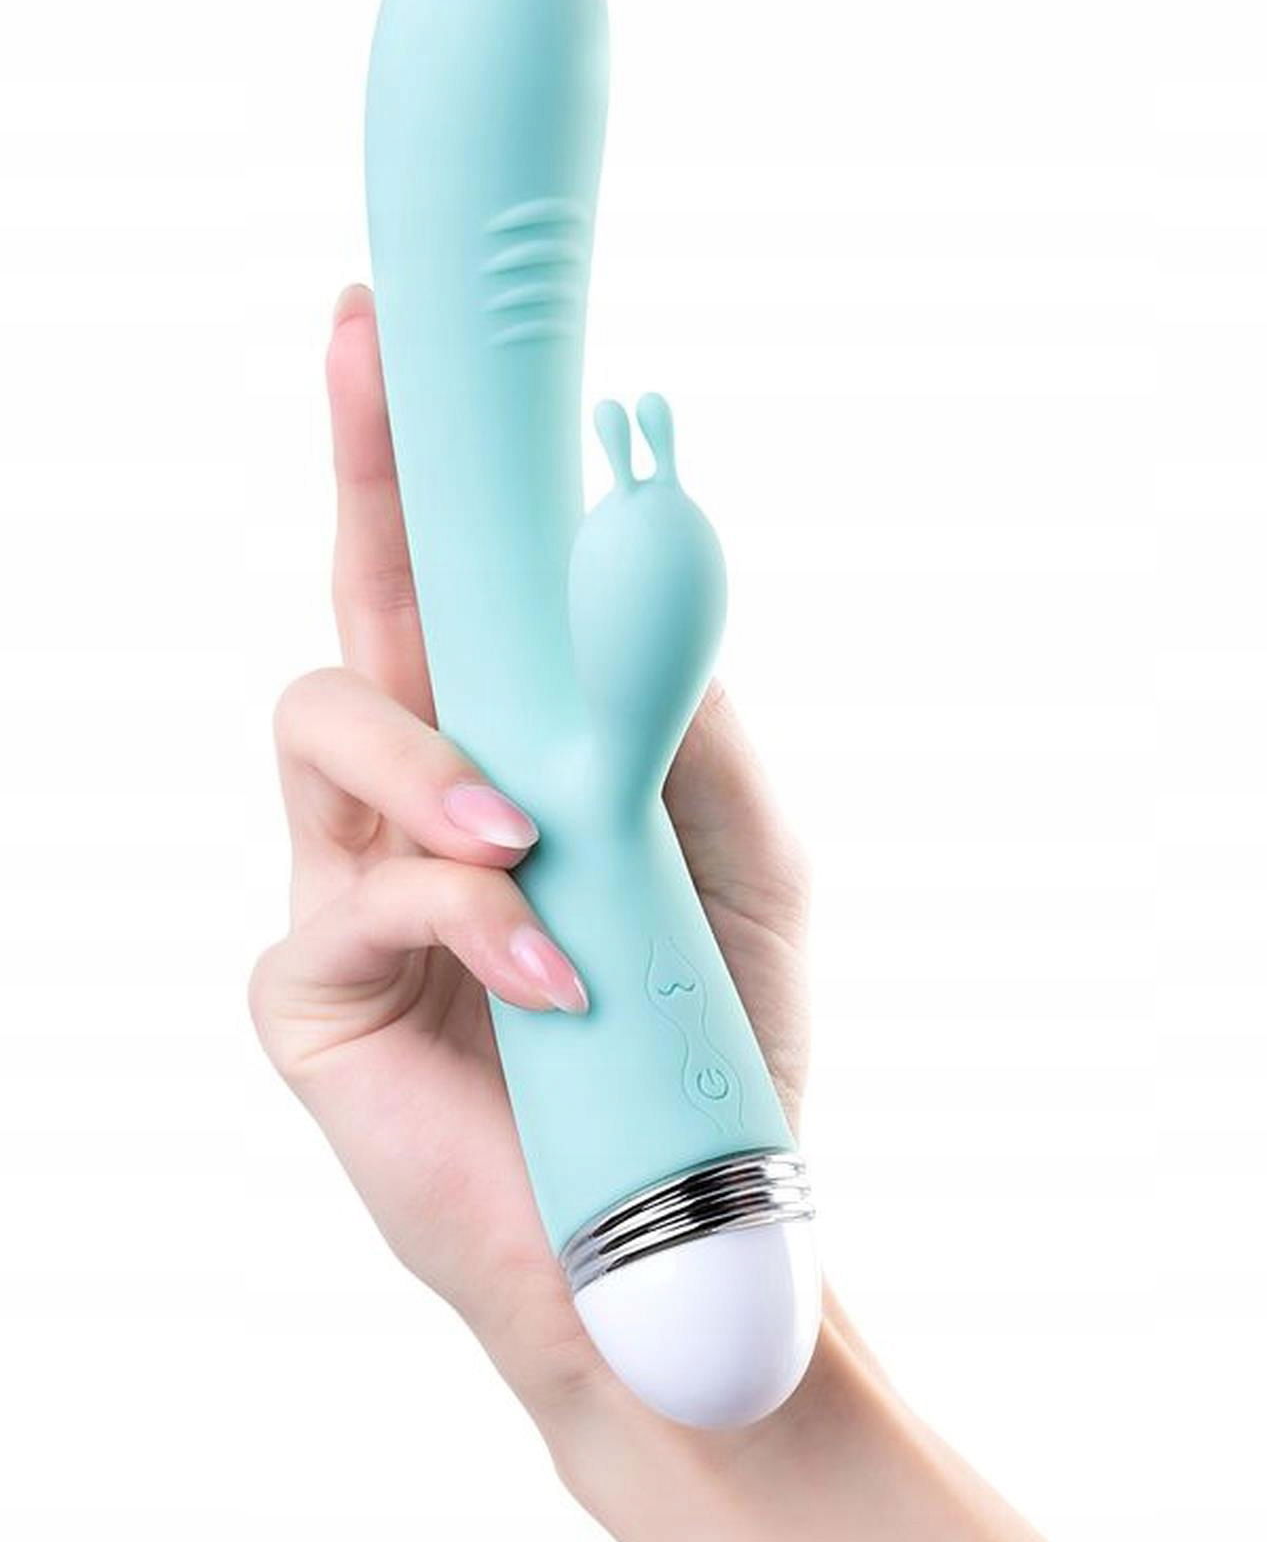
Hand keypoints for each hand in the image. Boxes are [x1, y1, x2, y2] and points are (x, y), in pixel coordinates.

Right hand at [249, 284, 811, 1424]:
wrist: (686, 1208)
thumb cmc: (714, 1024)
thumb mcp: (738, 842)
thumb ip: (680, 711)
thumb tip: (638, 553)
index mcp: (505, 746)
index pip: (450, 584)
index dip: (420, 464)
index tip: (395, 333)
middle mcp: (410, 793)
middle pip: (358, 598)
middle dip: (362, 467)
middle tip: (361, 344)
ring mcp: (346, 884)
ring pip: (321, 718)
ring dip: (428, 755)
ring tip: (525, 833)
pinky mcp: (311, 990)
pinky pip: (362, 898)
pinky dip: (467, 918)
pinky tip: (547, 977)